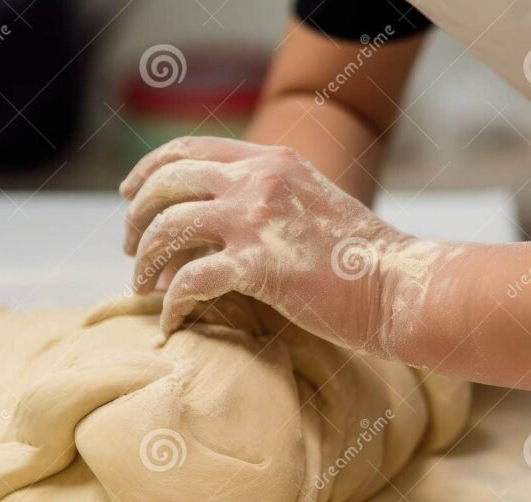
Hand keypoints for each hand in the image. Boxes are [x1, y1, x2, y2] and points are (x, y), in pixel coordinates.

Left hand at [120, 136, 435, 357]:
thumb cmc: (362, 258)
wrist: (401, 286)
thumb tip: (218, 221)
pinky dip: (171, 305)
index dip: (148, 172)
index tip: (129, 197)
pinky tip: (170, 322)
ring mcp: (258, 221)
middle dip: (136, 218)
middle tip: (131, 250)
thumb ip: (270, 198)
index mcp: (272, 160)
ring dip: (145, 260)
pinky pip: (190, 282)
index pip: (189, 150)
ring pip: (167, 228)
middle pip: (167, 183)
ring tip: (142, 287)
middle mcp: (259, 180)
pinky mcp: (260, 267)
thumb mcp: (313, 203)